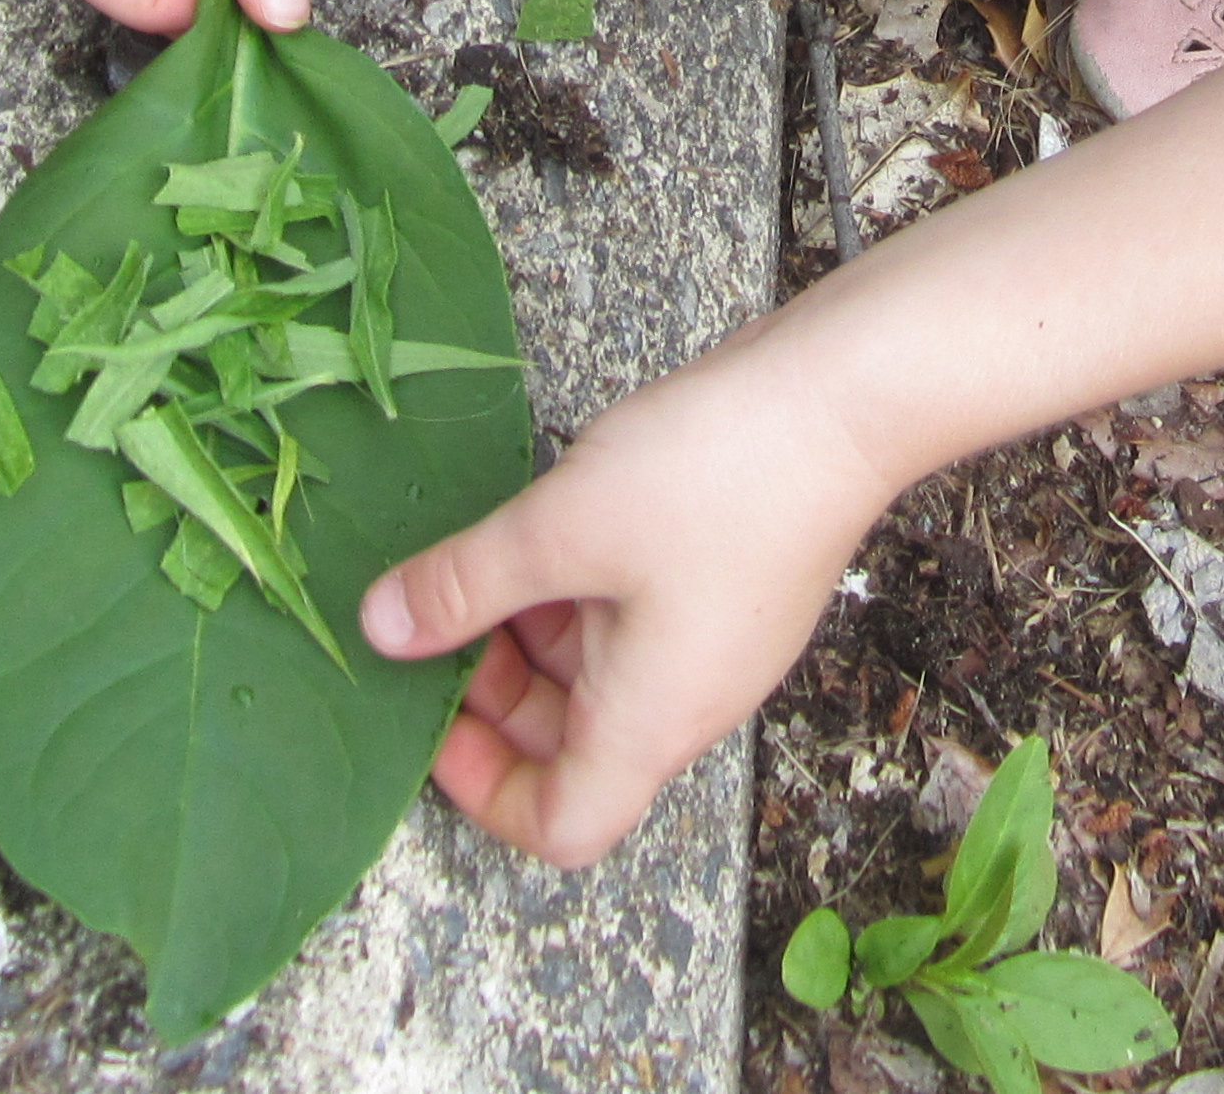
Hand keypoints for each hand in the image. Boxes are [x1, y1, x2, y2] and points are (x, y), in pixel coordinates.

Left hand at [361, 328, 889, 864]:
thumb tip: (378, 630)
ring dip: (534, 625)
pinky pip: (637, 614)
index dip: (482, 789)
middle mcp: (689, 699)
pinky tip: (556, 511)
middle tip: (441, 610)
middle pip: (572, 744)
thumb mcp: (560, 528)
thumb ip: (462, 585)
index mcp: (649, 722)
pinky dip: (581, 583)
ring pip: (601, 669)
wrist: (845, 399)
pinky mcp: (732, 580)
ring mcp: (716, 639)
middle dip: (493, 690)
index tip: (433, 714)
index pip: (560, 825)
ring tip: (490, 547)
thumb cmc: (711, 478)